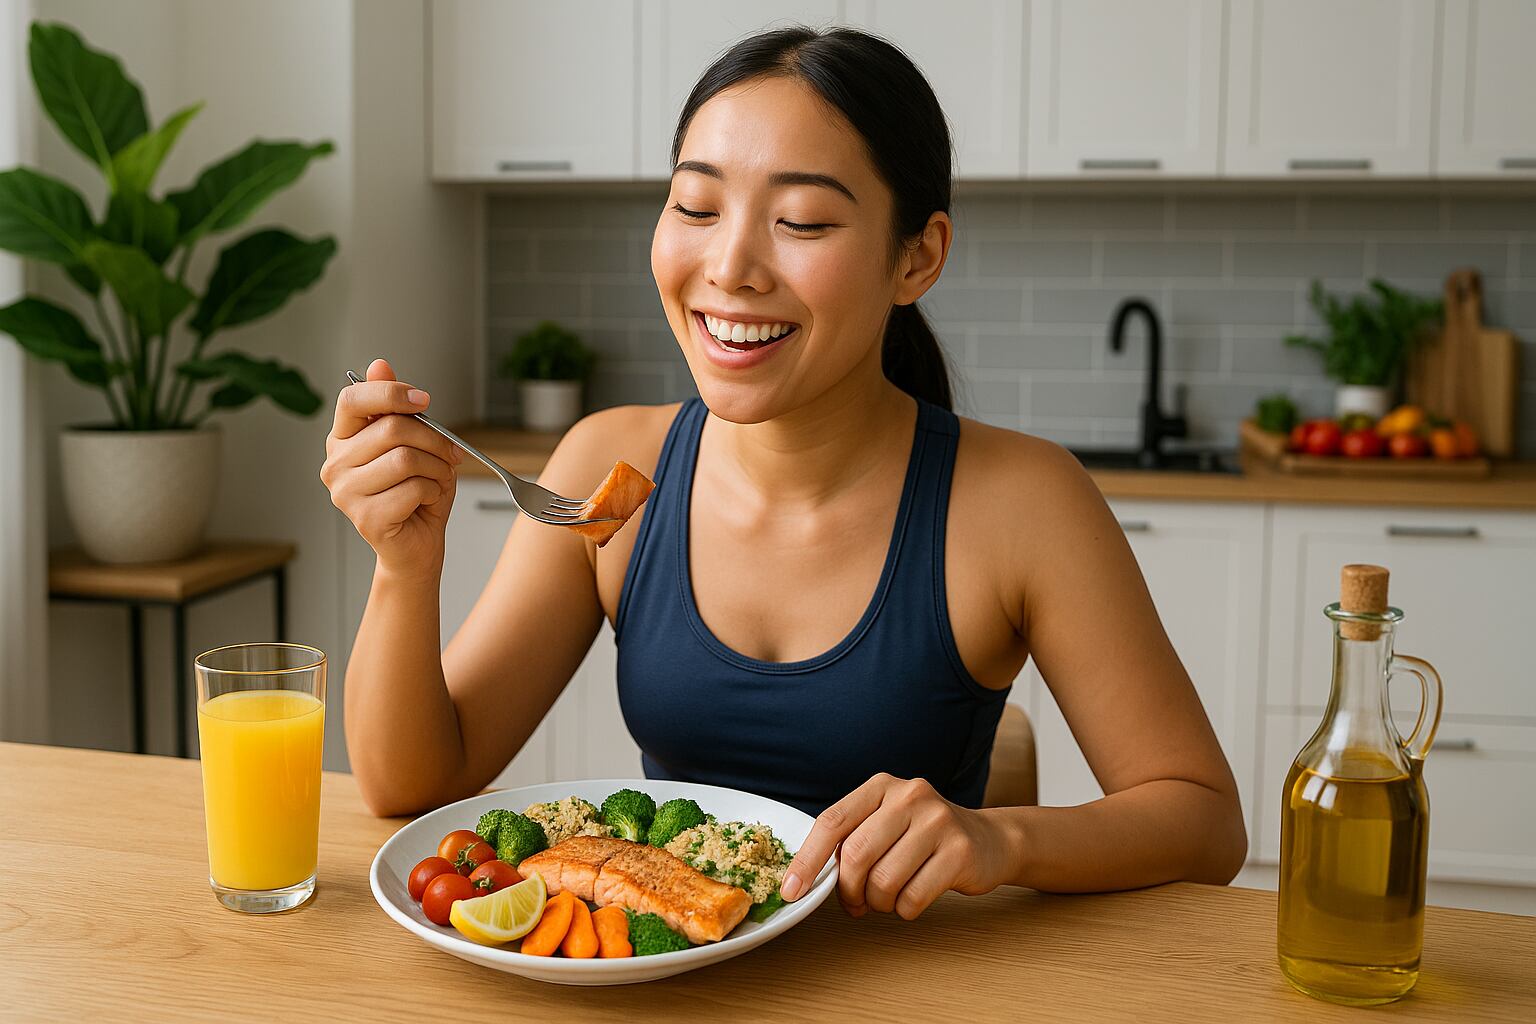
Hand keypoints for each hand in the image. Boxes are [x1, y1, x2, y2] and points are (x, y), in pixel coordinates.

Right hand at [320, 357, 461, 577]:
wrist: (416, 546)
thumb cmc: (415, 493)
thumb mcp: (411, 443)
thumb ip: (394, 407)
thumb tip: (379, 365)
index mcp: (342, 439)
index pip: (352, 399)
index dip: (390, 393)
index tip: (424, 401)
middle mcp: (335, 464)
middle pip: (391, 429)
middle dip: (434, 439)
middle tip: (451, 453)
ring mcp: (346, 493)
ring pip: (405, 459)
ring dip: (437, 468)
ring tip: (438, 479)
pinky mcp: (365, 517)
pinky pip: (412, 488)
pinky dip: (433, 491)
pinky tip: (427, 500)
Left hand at [779, 774, 1016, 919]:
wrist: (990, 840)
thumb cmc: (924, 838)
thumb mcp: (886, 823)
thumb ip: (852, 840)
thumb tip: (808, 879)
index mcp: (881, 786)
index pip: (832, 822)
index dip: (806, 860)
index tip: (791, 891)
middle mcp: (909, 795)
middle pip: (856, 855)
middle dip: (848, 890)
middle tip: (856, 904)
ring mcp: (937, 820)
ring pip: (884, 880)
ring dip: (879, 903)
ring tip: (889, 899)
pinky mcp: (959, 851)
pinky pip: (913, 897)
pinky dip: (905, 910)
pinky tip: (913, 899)